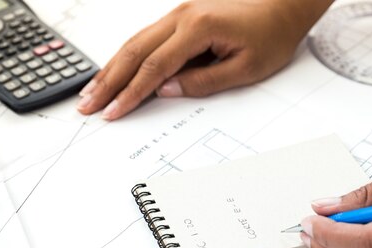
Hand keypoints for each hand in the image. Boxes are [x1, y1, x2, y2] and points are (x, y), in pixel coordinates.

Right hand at [77, 0, 331, 120]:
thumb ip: (204, 81)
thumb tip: (167, 91)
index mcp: (197, 27)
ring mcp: (179, 13)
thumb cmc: (272, 33)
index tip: (113, 112)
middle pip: (134, 51)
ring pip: (135, 41)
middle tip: (87, 104)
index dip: (130, 93)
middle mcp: (181, 16)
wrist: (284, 4)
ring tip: (92, 91)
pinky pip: (146, 37)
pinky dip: (127, 56)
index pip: (154, 67)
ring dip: (111, 67)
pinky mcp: (181, 16)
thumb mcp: (246, 67)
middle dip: (108, 81)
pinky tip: (115, 70)